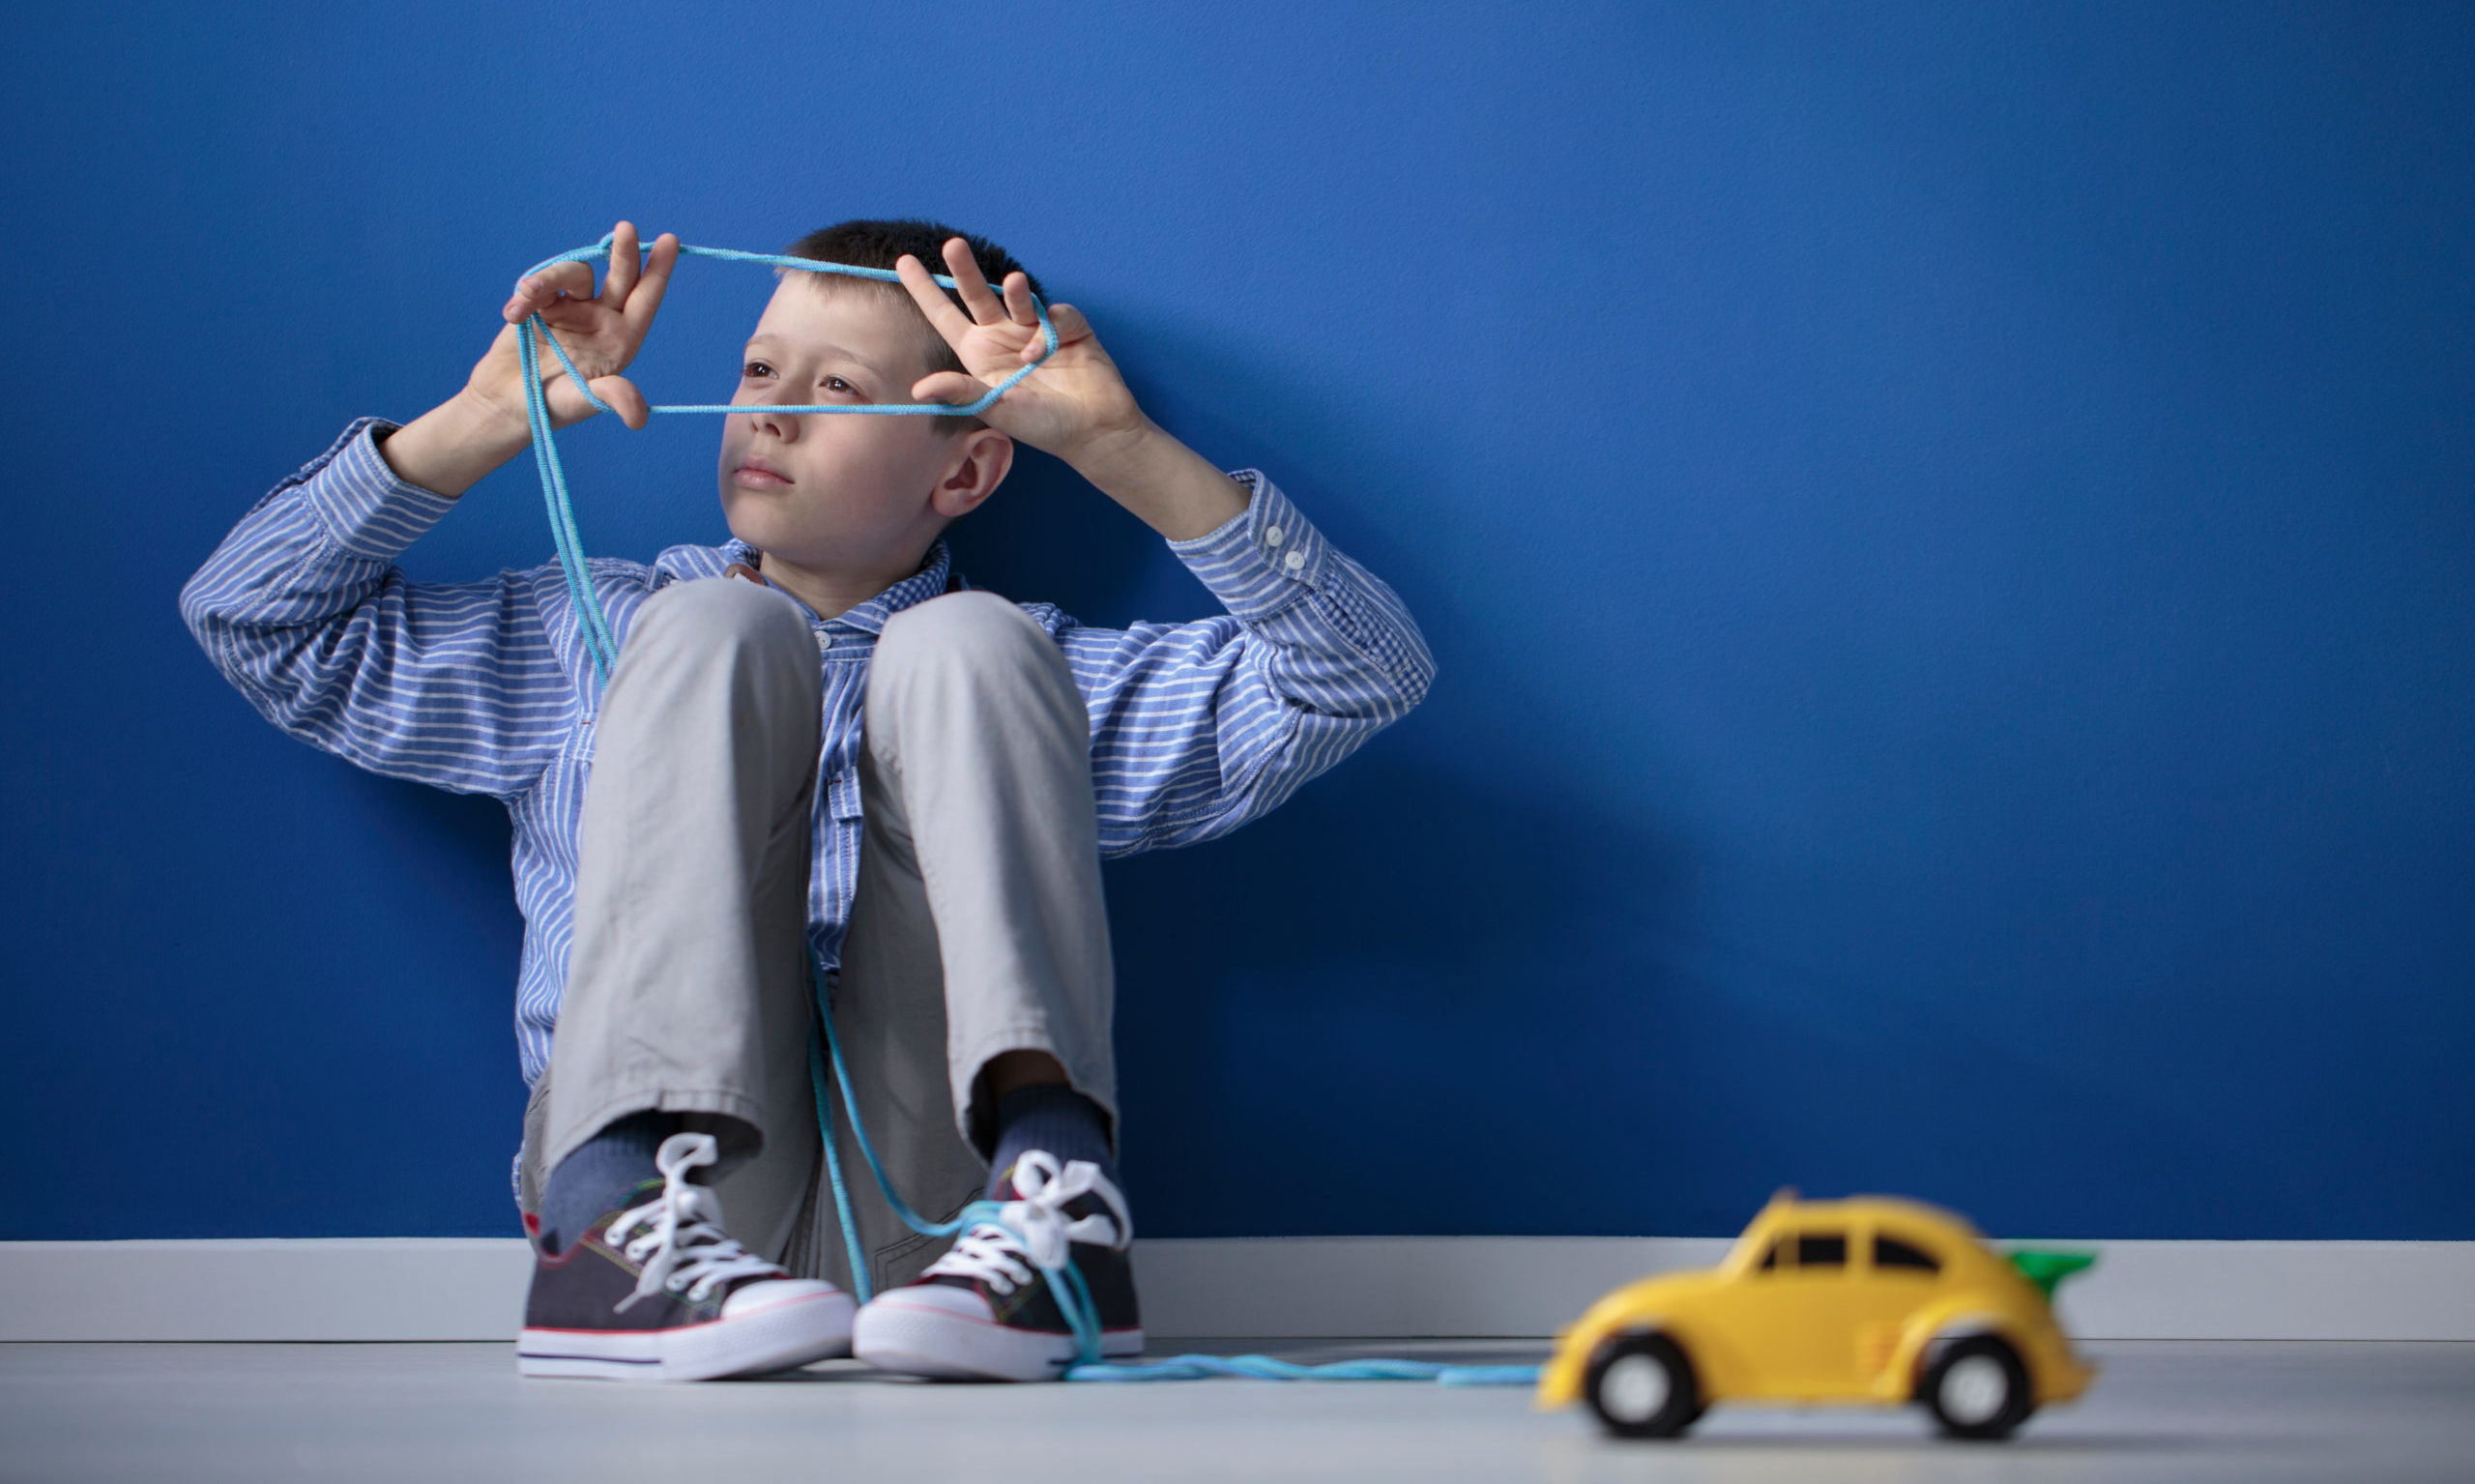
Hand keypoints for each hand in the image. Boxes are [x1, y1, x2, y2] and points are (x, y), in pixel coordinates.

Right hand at [469, 221, 678, 432]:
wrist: (507, 403)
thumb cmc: (552, 407)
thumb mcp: (584, 402)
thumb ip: (610, 398)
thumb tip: (639, 418)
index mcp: (622, 339)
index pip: (646, 300)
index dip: (659, 271)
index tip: (670, 240)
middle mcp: (602, 319)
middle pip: (620, 277)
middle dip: (625, 252)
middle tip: (626, 228)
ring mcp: (572, 307)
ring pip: (573, 274)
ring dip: (550, 277)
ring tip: (526, 295)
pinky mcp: (541, 303)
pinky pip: (539, 284)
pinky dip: (524, 295)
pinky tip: (512, 316)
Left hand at [895, 239, 1145, 462]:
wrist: (1094, 431)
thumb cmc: (1042, 425)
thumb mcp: (996, 409)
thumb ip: (961, 393)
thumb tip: (918, 389)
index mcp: (980, 354)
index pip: (945, 317)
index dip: (925, 290)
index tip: (903, 261)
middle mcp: (1003, 337)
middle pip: (977, 296)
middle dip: (964, 269)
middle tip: (953, 245)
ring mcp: (1036, 330)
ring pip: (1018, 296)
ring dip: (1015, 289)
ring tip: (1015, 283)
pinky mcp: (1069, 329)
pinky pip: (1057, 314)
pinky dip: (1053, 327)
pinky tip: (1054, 351)